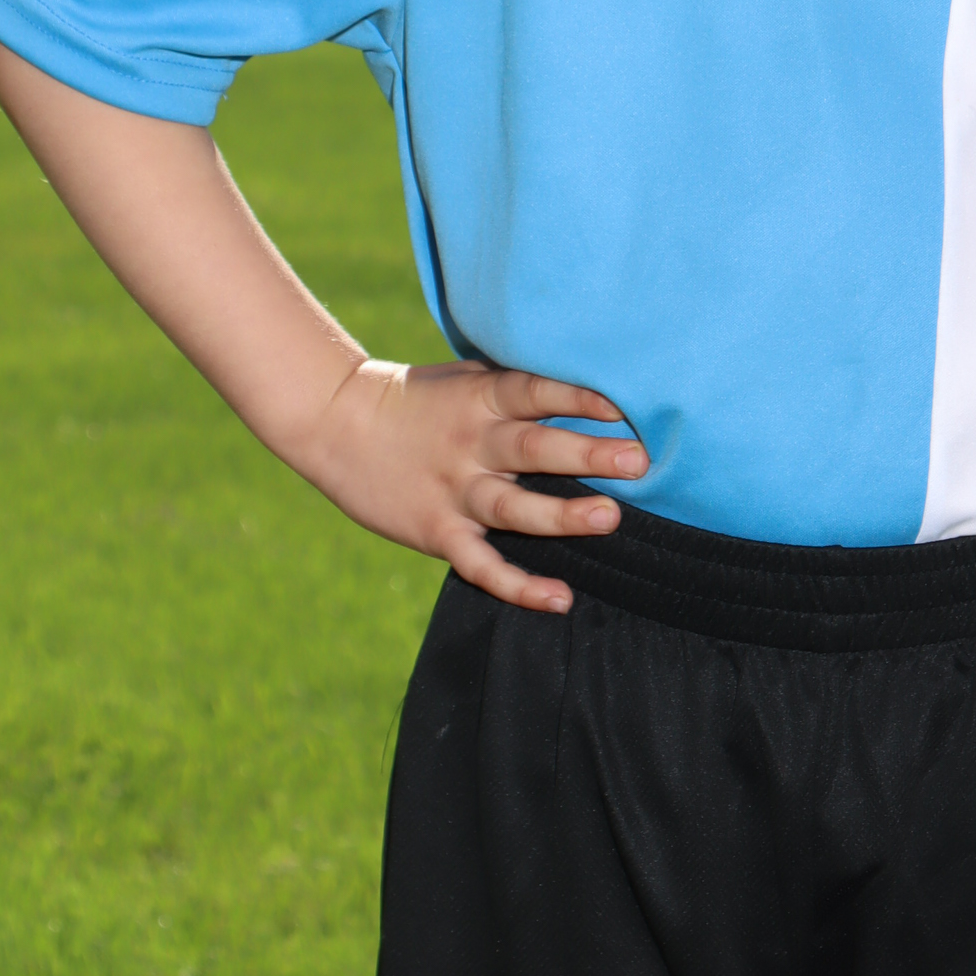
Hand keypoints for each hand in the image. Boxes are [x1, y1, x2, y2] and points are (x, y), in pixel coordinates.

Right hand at [300, 357, 647, 614]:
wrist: (336, 422)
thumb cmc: (418, 398)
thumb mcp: (465, 377)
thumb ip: (514, 385)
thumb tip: (585, 378)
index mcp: (480, 398)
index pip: (535, 392)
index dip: (579, 397)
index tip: (625, 406)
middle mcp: (470, 444)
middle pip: (535, 449)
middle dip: (588, 454)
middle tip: (639, 461)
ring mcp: (453, 491)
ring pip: (514, 508)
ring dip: (562, 516)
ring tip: (609, 518)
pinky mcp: (437, 531)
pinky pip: (482, 565)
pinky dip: (519, 585)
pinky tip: (559, 598)